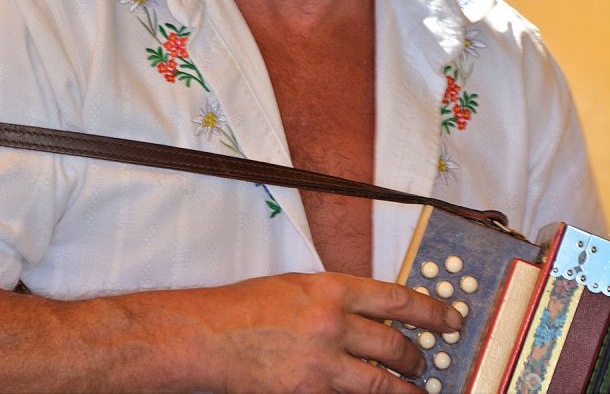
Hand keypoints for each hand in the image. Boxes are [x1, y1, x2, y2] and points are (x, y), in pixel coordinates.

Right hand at [187, 271, 461, 392]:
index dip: (430, 310)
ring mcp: (321, 364)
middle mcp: (331, 324)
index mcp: (330, 289)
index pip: (395, 299)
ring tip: (415, 390)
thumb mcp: (298, 285)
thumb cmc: (248, 306)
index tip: (450, 319)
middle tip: (427, 361)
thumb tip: (370, 312)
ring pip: (380, 381)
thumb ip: (336, 297)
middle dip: (418, 357)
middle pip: (393, 344)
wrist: (212, 336)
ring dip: (404, 388)